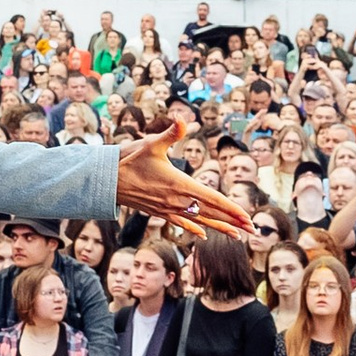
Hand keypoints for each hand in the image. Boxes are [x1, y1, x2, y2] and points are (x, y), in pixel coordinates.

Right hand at [114, 131, 256, 237]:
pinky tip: (203, 234)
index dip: (231, 209)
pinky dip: (194, 228)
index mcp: (179, 184)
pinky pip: (181, 222)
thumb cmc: (127, 159)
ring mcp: (167, 208)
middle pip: (210, 213)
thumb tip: (182, 119)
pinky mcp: (158, 211)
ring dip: (218, 227)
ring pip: (199, 221)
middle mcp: (176, 200)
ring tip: (236, 236)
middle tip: (252, 230)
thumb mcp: (150, 143)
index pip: (212, 199)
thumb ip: (170, 133)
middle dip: (232, 222)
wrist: (104, 179)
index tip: (247, 218)